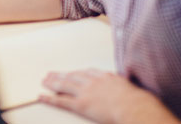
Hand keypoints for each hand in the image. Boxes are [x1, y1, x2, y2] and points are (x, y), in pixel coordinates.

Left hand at [40, 69, 180, 123]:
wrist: (134, 107)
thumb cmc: (139, 102)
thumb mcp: (135, 89)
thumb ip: (130, 85)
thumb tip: (135, 87)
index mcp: (107, 77)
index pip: (88, 72)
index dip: (78, 73)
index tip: (73, 72)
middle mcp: (94, 81)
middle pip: (74, 76)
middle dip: (62, 75)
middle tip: (51, 73)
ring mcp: (87, 92)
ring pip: (65, 85)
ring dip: (53, 83)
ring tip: (44, 81)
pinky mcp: (81, 104)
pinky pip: (62, 101)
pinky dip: (49, 99)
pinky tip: (41, 97)